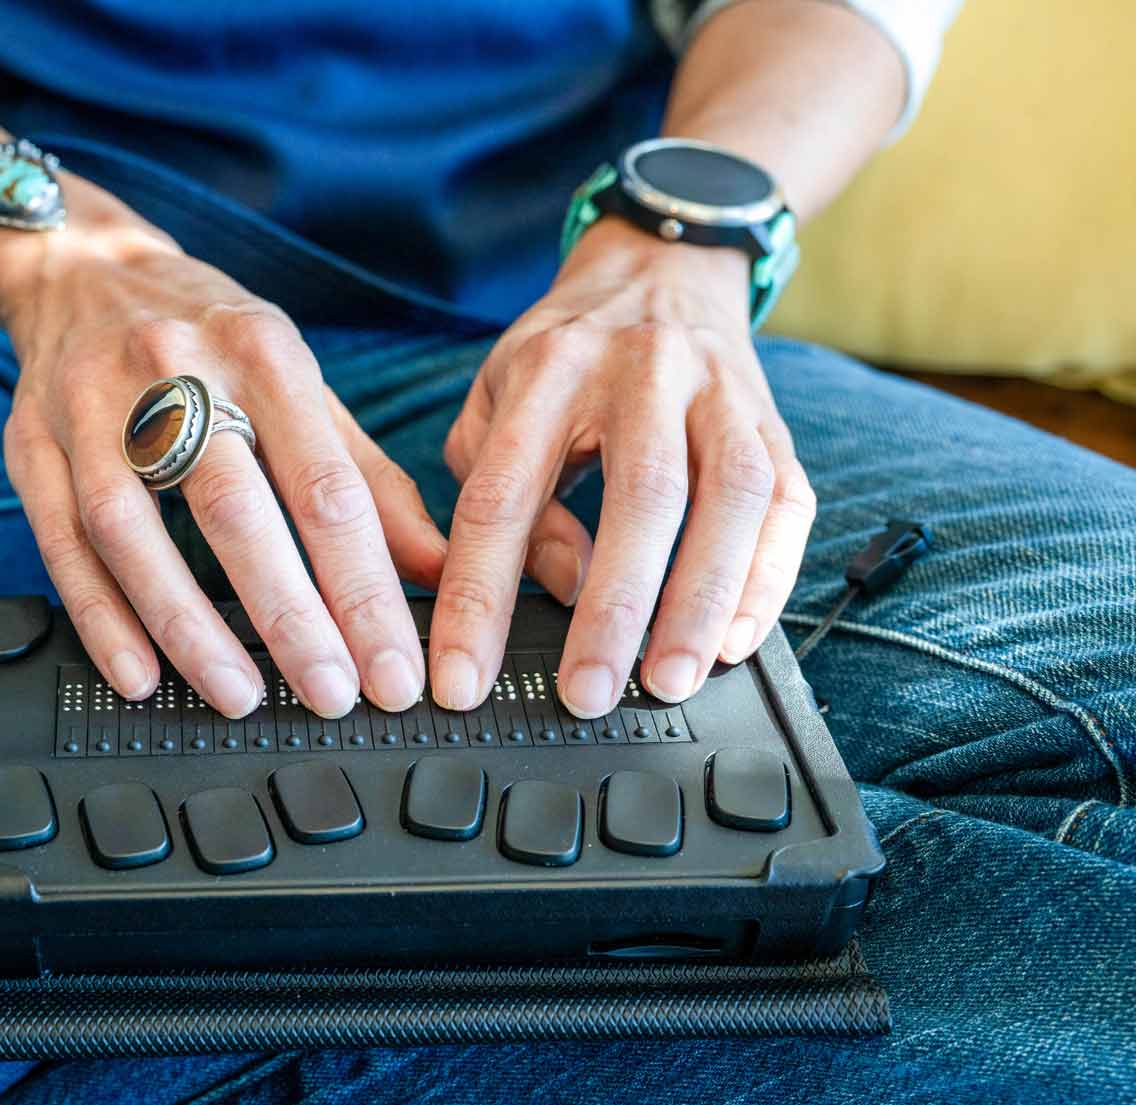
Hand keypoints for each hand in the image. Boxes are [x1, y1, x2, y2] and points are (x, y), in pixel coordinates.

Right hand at [0, 184, 446, 718]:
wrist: (81, 267)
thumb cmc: (209, 337)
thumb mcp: (298, 381)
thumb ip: (367, 476)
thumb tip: (437, 565)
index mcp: (261, 352)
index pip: (325, 485)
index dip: (365, 585)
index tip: (393, 664)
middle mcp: (173, 371)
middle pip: (233, 508)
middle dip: (290, 615)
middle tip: (332, 693)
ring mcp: (91, 407)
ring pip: (133, 529)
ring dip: (188, 626)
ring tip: (240, 695)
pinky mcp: (32, 444)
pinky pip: (62, 541)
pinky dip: (100, 617)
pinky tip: (139, 674)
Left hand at [431, 217, 815, 715]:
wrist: (660, 267)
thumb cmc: (562, 355)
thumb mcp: (493, 400)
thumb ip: (500, 493)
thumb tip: (553, 587)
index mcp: (549, 371)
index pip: (503, 495)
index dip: (480, 595)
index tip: (462, 676)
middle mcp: (644, 373)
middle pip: (640, 495)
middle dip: (614, 607)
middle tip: (588, 692)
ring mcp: (722, 393)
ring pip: (731, 498)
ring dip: (703, 600)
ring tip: (670, 680)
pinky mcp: (773, 423)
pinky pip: (787, 502)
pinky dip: (767, 576)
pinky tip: (736, 637)